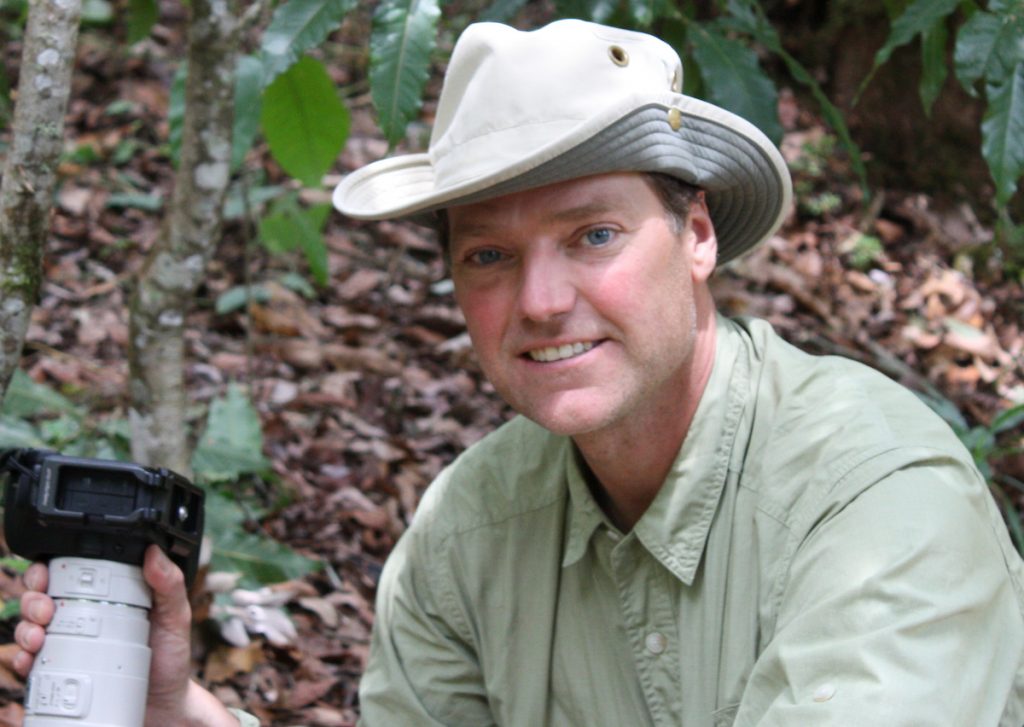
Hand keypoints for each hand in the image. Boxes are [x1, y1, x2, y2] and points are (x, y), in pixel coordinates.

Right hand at [15, 546, 239, 726]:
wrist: (163, 703)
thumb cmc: (170, 656)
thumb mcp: (176, 616)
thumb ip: (169, 584)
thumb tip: (154, 553)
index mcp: (107, 594)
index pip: (69, 571)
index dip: (50, 568)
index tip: (48, 574)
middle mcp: (82, 615)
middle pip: (41, 596)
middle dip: (33, 598)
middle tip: (45, 610)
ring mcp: (68, 643)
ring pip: (30, 626)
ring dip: (25, 627)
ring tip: (38, 636)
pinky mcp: (60, 670)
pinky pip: (31, 661)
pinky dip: (24, 657)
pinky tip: (31, 658)